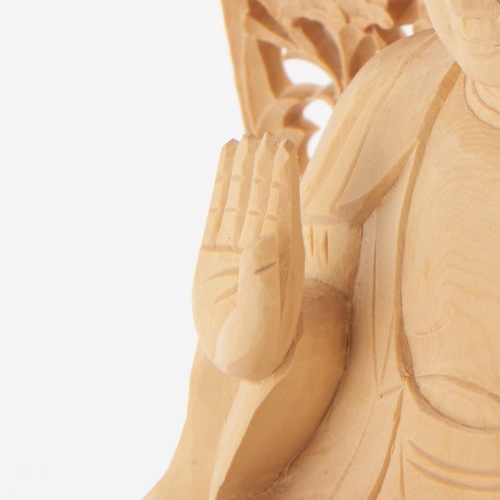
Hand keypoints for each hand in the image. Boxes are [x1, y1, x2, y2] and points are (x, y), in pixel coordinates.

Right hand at [192, 134, 303, 381]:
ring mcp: (239, 245)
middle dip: (265, 165)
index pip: (284, 207)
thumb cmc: (258, 350)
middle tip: (262, 133)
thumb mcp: (262, 322)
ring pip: (243, 197)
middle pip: (265, 194)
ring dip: (245, 168)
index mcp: (284, 256)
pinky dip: (224, 183)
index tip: (280, 146)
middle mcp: (265, 244)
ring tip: (244, 137)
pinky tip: (226, 158)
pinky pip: (220, 209)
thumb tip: (263, 238)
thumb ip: (263, 282)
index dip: (282, 176)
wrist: (239, 365)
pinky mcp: (215, 251)